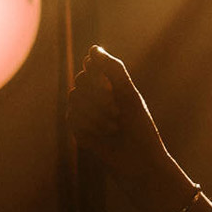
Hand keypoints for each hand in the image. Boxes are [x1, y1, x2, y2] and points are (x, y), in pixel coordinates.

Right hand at [67, 45, 169, 186]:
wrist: (140, 163)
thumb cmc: (140, 129)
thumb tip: (93, 48)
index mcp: (111, 87)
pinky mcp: (79, 132)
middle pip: (81, 80)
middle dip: (98, 94)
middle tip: (117, 112)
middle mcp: (96, 98)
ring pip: (74, 97)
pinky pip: (72, 116)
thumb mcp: (128, 94)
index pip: (92, 66)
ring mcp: (86, 115)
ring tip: (114, 126)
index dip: (99, 74)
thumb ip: (113, 69)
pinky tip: (103, 134)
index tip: (114, 88)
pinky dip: (89, 123)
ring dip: (96, 111)